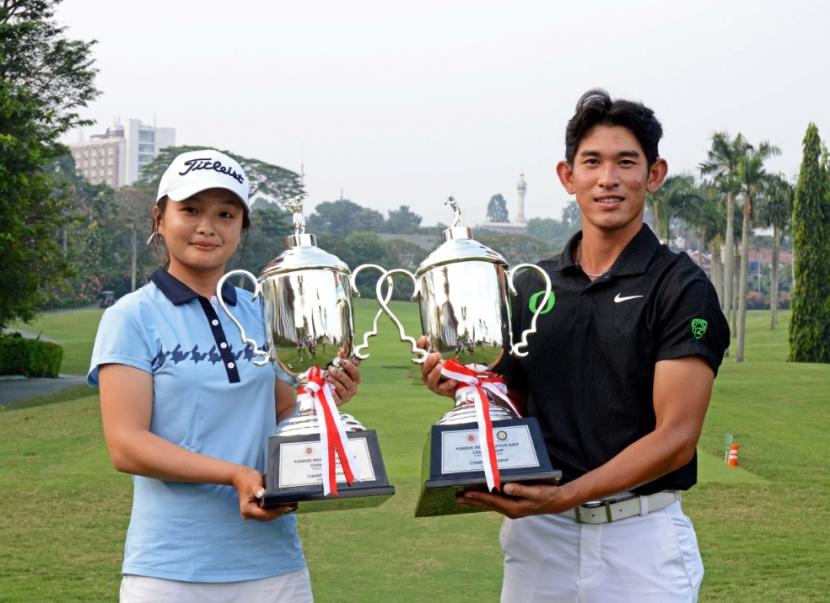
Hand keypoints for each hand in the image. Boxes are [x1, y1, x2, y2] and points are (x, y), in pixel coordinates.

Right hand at [232, 466, 296, 520]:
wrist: (242, 476)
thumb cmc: (247, 479)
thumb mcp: (253, 483)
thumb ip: (257, 489)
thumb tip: (261, 494)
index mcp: (247, 510)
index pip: (264, 514)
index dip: (276, 511)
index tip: (287, 506)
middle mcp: (249, 514)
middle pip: (268, 516)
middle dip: (280, 512)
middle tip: (293, 506)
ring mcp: (253, 513)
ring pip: (270, 515)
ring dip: (281, 511)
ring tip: (293, 506)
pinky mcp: (258, 510)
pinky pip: (269, 512)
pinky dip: (278, 509)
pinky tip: (288, 505)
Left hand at [326, 358, 360, 405]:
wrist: (326, 394)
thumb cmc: (335, 379)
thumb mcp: (338, 368)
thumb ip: (341, 359)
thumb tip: (342, 349)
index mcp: (355, 379)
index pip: (356, 373)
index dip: (350, 367)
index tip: (343, 361)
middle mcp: (353, 388)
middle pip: (348, 381)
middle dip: (339, 374)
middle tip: (331, 368)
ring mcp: (347, 396)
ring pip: (342, 389)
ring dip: (334, 381)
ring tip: (326, 376)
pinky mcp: (340, 403)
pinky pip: (337, 398)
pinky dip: (332, 393)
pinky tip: (328, 389)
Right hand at [417, 336, 456, 397]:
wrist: (462, 383)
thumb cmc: (453, 367)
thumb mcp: (450, 354)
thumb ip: (444, 346)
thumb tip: (438, 336)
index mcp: (428, 363)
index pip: (420, 353)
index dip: (420, 346)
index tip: (424, 339)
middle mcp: (428, 373)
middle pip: (423, 368)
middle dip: (428, 361)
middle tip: (435, 355)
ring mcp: (434, 383)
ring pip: (430, 379)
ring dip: (435, 372)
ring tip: (441, 366)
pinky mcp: (442, 391)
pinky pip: (442, 388)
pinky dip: (447, 384)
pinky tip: (453, 380)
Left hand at [457, 482, 571, 518]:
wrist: (557, 502)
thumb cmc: (547, 495)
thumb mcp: (536, 491)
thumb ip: (521, 490)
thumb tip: (506, 487)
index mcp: (514, 507)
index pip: (492, 501)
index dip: (478, 496)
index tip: (466, 492)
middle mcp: (510, 510)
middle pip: (487, 504)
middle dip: (472, 500)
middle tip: (457, 497)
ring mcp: (511, 509)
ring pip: (490, 504)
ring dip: (476, 500)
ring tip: (463, 497)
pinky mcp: (513, 506)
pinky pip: (496, 502)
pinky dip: (486, 499)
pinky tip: (481, 496)